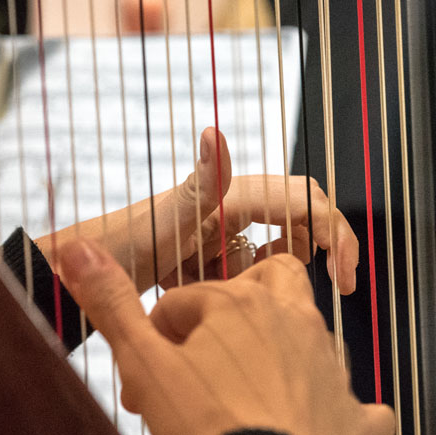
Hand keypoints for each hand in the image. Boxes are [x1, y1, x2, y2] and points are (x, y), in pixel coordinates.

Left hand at [36, 127, 358, 293]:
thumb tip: (212, 131)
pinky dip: (266, 280)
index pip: (311, 205)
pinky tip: (253, 303)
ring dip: (296, 266)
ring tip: (285, 301)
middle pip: (308, 212)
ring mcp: (229, 226)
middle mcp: (238, 203)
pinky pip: (260, 260)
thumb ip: (201, 181)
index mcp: (239, 194)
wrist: (90, 275)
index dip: (338, 236)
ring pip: (288, 239)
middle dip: (332, 244)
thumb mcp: (169, 218)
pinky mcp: (218, 249)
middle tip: (342, 287)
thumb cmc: (127, 247)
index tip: (345, 279)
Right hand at [54, 237, 394, 434]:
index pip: (187, 301)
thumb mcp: (144, 361)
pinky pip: (364, 409)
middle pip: (272, 280)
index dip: (159, 333)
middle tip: (214, 343)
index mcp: (239, 304)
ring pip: (316, 332)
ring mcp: (328, 365)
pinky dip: (353, 415)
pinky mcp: (351, 414)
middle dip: (243, 299)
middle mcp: (292, 321)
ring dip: (292, 347)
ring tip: (257, 382)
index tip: (145, 370)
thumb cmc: (207, 422)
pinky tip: (337, 426)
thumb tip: (76, 247)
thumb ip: (112, 304)